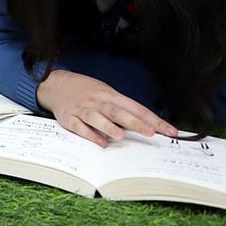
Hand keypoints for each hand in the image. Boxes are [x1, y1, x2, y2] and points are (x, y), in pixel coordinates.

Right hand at [36, 69, 176, 146]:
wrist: (55, 84)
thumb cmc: (85, 91)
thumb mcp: (105, 92)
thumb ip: (122, 109)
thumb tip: (144, 125)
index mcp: (110, 95)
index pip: (136, 108)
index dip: (154, 120)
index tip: (170, 131)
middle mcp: (98, 101)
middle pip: (118, 111)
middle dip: (135, 122)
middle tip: (151, 132)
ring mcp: (83, 109)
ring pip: (97, 117)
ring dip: (109, 126)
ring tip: (121, 136)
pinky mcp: (69, 117)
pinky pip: (80, 127)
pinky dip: (90, 134)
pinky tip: (100, 141)